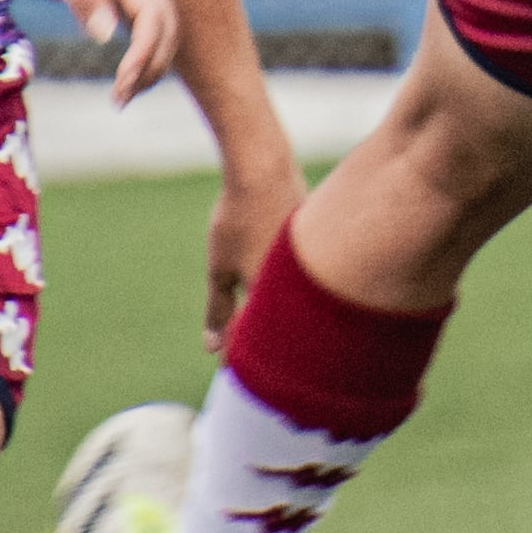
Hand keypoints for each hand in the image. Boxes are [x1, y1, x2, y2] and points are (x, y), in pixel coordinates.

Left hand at [12, 0, 177, 101]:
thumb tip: (105, 36)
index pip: (152, 18)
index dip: (143, 54)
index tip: (122, 82)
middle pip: (167, 29)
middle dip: (150, 69)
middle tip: (119, 100)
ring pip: (166, 30)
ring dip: (151, 65)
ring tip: (123, 96)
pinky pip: (154, 25)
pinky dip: (147, 53)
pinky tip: (129, 75)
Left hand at [203, 150, 301, 336]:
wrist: (264, 170)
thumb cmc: (239, 220)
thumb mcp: (220, 268)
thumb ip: (218, 309)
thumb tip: (212, 348)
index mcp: (277, 297)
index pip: (261, 341)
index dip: (240, 353)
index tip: (225, 363)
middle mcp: (303, 287)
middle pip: (283, 327)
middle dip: (259, 336)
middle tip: (235, 339)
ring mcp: (313, 266)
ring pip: (295, 303)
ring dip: (275, 311)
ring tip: (253, 308)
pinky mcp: (319, 247)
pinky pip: (304, 280)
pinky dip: (289, 286)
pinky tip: (277, 279)